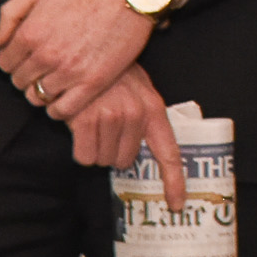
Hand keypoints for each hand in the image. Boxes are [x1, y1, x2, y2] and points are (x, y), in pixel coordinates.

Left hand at [0, 0, 151, 121]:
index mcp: (30, 32)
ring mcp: (70, 71)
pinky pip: (63, 110)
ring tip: (54, 80)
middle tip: (42, 67)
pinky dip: (58, 108)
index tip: (26, 57)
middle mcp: (46, 55)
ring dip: (42, 91)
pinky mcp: (93, 82)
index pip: (5, 63)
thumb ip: (11, 13)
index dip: (14, 60)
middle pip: (20, 82)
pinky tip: (63, 96)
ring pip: (38, 98)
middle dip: (27, 75)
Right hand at [67, 64, 184, 210]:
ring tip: (92, 121)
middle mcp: (136, 115)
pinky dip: (79, 147)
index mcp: (154, 110)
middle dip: (111, 151)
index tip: (177, 205)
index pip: (169, 153)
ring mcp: (112, 118)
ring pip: (101, 160)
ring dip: (93, 147)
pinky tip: (79, 125)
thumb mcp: (139, 91)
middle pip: (123, 162)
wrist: (84, 51)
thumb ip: (145, 118)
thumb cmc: (112, 75)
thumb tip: (142, 155)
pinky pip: (84, 156)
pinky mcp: (86, 121)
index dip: (174, 182)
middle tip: (105, 127)